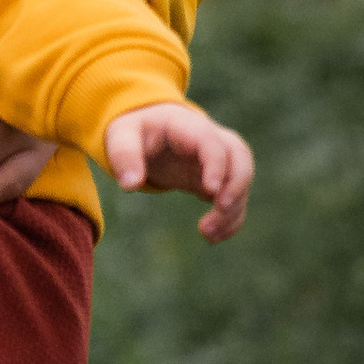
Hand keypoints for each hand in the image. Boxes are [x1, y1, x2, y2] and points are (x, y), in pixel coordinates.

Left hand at [105, 99, 253, 238]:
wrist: (149, 130)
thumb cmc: (135, 131)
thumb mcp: (121, 136)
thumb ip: (124, 156)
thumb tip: (130, 185)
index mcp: (188, 126)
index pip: (211, 142)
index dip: (216, 165)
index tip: (210, 192)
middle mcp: (212, 139)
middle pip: (240, 158)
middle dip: (235, 186)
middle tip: (218, 211)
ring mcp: (221, 159)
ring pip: (242, 180)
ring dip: (233, 209)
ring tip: (207, 235)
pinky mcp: (220, 178)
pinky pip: (236, 196)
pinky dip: (231, 218)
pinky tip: (212, 237)